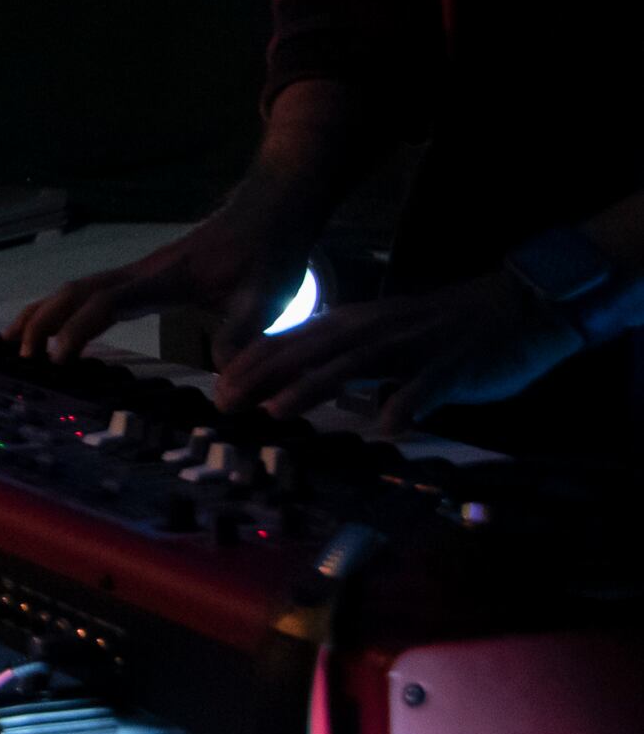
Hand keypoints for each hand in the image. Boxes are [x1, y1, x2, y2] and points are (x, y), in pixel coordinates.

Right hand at [8, 206, 313, 368]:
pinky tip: (52, 324)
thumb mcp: (267, 299)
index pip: (107, 302)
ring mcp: (139, 271)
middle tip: (20, 355)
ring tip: (13, 341)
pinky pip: (91, 289)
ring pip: (77, 287)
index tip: (58, 360)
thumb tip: (224, 384)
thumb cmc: (268, 254)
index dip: (78, 329)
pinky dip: (62, 306)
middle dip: (44, 320)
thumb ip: (243, 336)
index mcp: (165, 279)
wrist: (270, 212)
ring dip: (44, 311)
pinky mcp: (143, 275)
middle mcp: (143, 272)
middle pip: (77, 291)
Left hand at [214, 272, 585, 434]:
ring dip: (313, 387)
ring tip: (277, 410)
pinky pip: (425, 385)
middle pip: (308, 352)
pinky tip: (388, 425)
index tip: (217, 390)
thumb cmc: (442, 330)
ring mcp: (412, 347)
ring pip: (354, 366)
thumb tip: (296, 383)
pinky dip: (406, 403)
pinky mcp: (451, 365)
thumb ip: (341, 357)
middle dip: (263, 377)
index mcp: (354, 326)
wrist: (515, 308)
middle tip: (225, 403)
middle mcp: (374, 332)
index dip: (253, 365)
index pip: (291, 341)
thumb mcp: (381, 338)